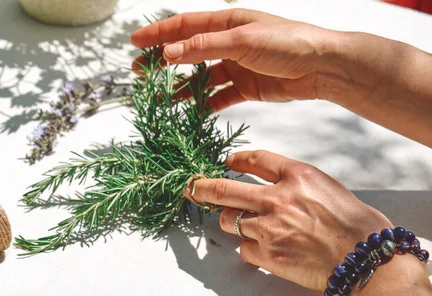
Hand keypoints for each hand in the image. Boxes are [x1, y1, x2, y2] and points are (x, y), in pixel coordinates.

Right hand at [131, 9, 431, 145]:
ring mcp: (236, 66)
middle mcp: (228, 43)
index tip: (135, 43)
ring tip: (162, 98)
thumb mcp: (241, 41)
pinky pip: (219, 96)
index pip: (184, 26)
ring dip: (182, 87)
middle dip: (163, 61)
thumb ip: (203, 47)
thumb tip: (168, 53)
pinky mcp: (246, 87)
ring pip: (201, 77)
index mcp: (226, 22)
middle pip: (188, 52)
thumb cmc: (287, 43)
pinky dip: (205, 104)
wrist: (322, 67)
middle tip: (140, 72)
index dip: (158, 33)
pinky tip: (192, 111)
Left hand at [185, 150, 390, 291]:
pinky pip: (243, 249)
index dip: (236, 159)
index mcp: (296, 176)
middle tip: (190, 187)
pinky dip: (248, 248)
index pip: (256, 159)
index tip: (227, 162)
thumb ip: (296, 183)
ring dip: (229, 221)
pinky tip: (263, 248)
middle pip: (223, 190)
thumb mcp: (328, 187)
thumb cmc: (356, 224)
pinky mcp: (266, 255)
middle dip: (201, 188)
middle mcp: (275, 199)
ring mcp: (267, 228)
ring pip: (228, 221)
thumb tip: (274, 187)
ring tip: (241, 224)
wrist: (364, 259)